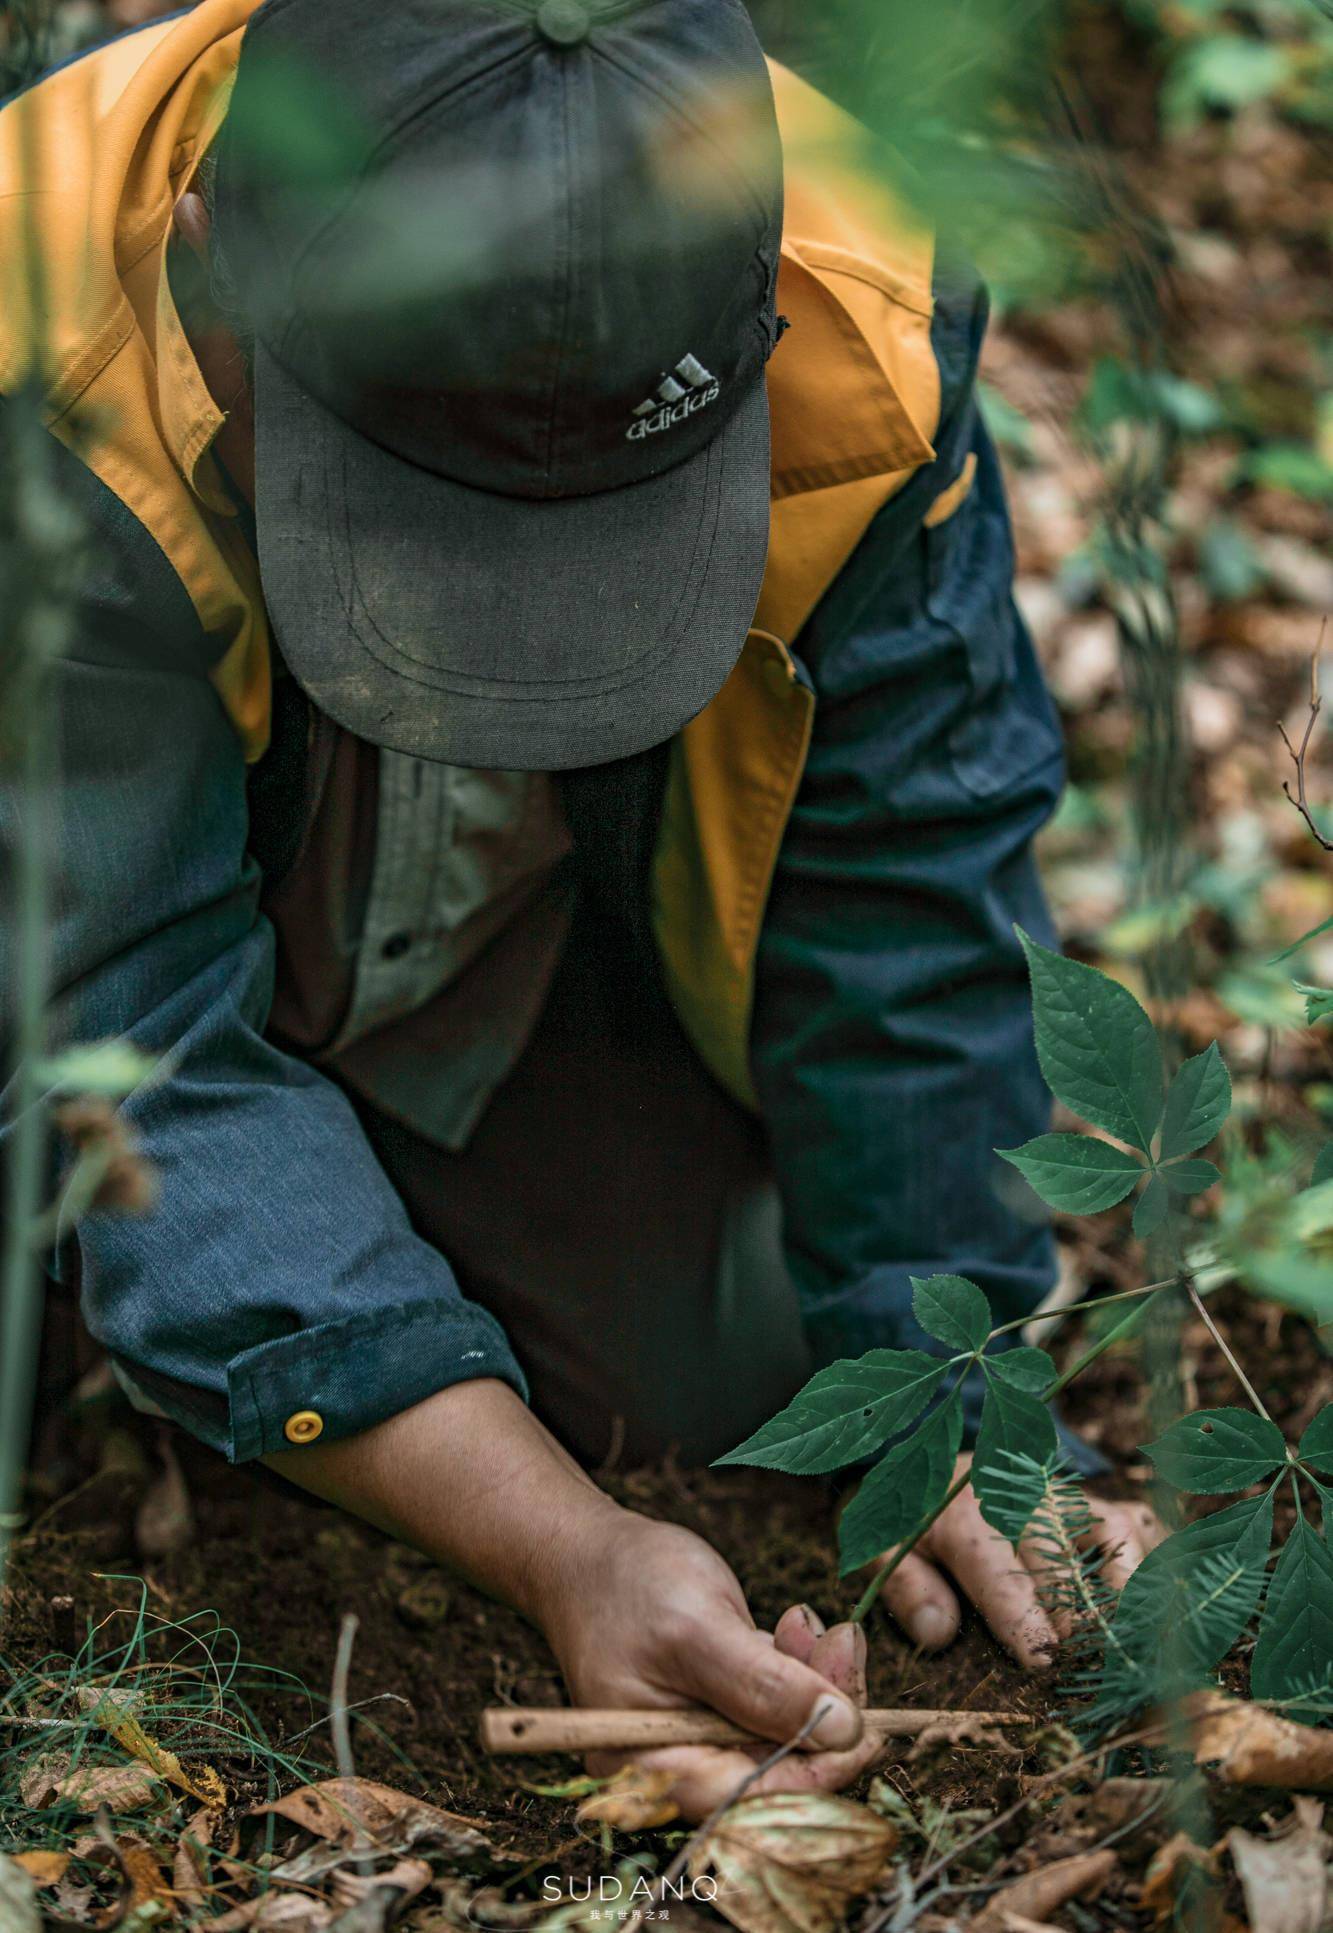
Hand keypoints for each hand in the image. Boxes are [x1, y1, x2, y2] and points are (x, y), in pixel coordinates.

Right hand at [541, 1511, 881, 1819]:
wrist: (588, 1549)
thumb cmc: (627, 1585)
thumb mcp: (698, 1630)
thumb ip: (764, 1685)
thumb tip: (843, 1731)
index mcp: (656, 1770)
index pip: (753, 1801)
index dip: (820, 1775)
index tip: (869, 1731)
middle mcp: (678, 1766)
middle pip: (778, 1772)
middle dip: (824, 1713)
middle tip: (847, 1644)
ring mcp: (699, 1736)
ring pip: (785, 1735)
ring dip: (817, 1684)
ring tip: (821, 1627)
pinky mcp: (717, 1707)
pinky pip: (775, 1707)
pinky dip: (799, 1670)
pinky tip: (797, 1628)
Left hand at [862, 1453, 1165, 1669]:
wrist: (941, 1464)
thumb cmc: (918, 1526)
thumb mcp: (885, 1550)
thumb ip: (906, 1589)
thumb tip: (938, 1633)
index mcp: (964, 1513)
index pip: (997, 1566)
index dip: (1021, 1614)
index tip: (1042, 1657)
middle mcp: (1025, 1500)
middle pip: (1066, 1557)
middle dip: (1084, 1615)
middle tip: (1102, 1673)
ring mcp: (1071, 1499)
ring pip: (1116, 1533)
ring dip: (1134, 1590)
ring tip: (1146, 1649)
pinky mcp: (1101, 1506)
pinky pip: (1143, 1528)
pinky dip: (1161, 1567)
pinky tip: (1172, 1614)